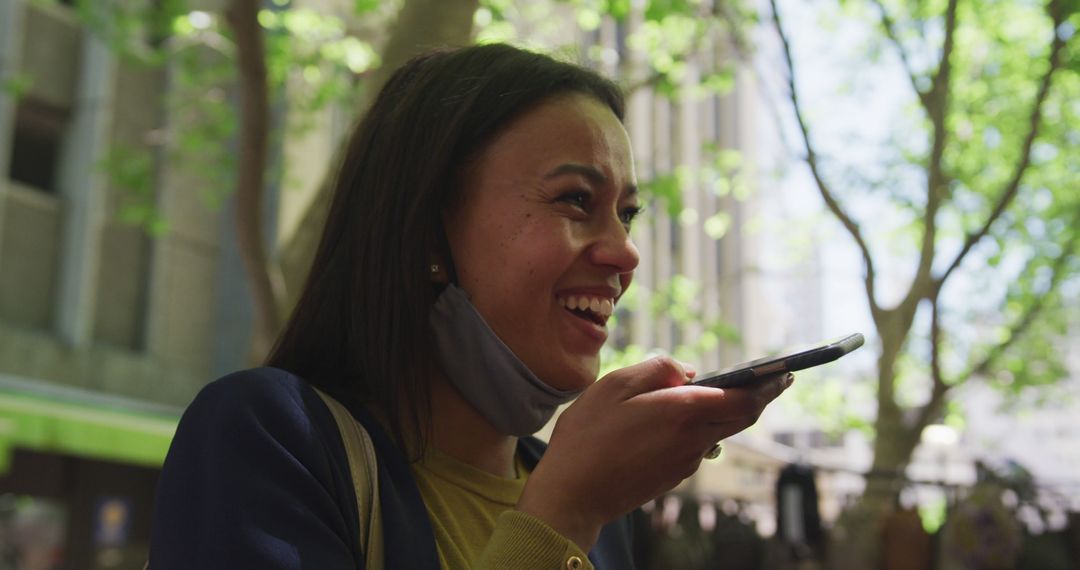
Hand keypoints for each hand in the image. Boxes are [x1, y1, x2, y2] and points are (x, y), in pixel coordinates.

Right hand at [516, 356, 792, 549]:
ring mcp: (685, 463)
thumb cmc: (587, 436)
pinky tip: (676, 420)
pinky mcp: (673, 476)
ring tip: (712, 392)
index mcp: (683, 412)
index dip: (768, 385)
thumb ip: (656, 370)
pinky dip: (698, 429)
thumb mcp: (613, 385)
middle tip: (770, 380)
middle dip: (759, 397)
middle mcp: (693, 439)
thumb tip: (688, 371)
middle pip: (741, 418)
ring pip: (719, 432)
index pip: (745, 400)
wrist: (573, 494)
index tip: (783, 372)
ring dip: (723, 412)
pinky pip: (697, 447)